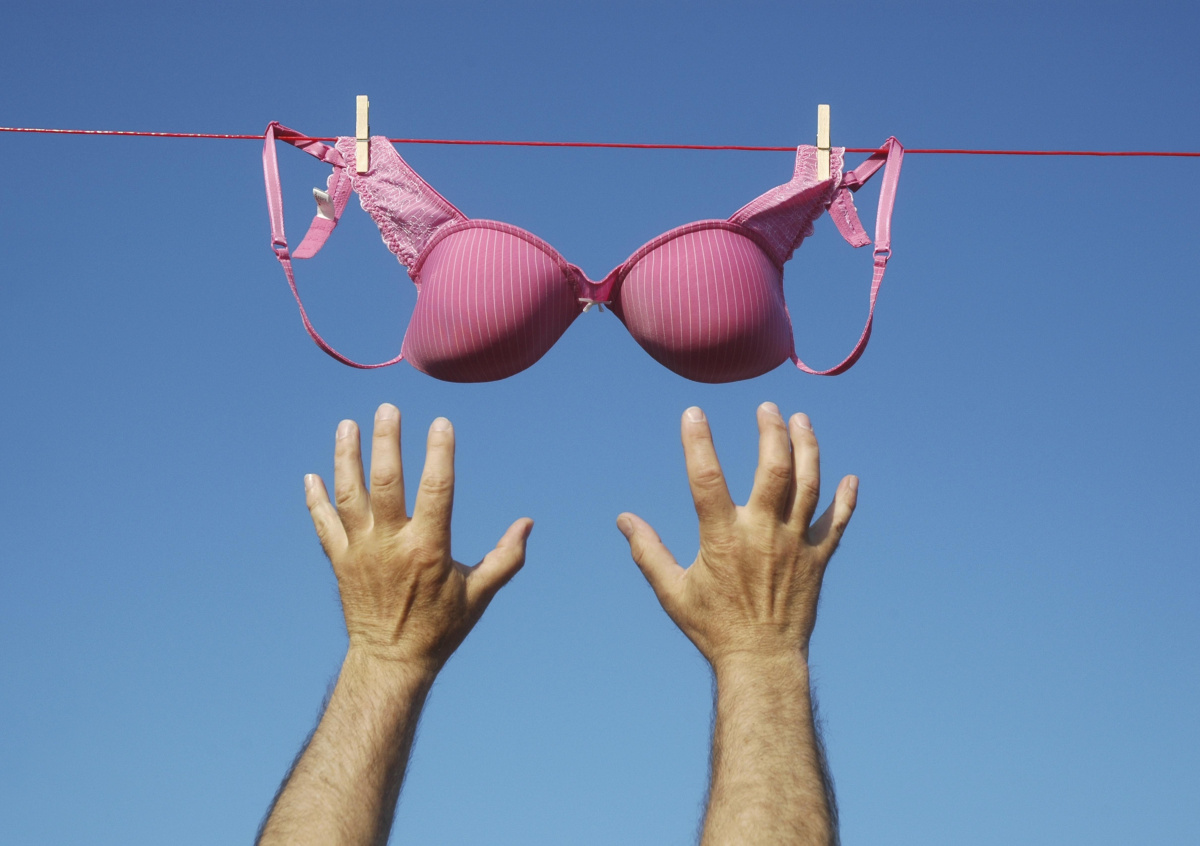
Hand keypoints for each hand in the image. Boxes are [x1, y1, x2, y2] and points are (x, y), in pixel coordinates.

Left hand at [305, 404, 532, 674]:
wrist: (391, 661)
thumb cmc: (442, 627)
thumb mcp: (480, 594)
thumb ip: (506, 557)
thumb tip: (528, 524)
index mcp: (429, 549)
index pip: (437, 490)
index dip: (440, 454)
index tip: (441, 423)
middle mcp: (391, 545)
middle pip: (385, 482)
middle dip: (386, 441)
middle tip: (388, 409)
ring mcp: (360, 552)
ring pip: (349, 495)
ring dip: (346, 458)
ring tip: (347, 425)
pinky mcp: (339, 562)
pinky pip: (323, 524)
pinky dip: (315, 499)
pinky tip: (311, 475)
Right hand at [617, 403, 855, 668]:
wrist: (761, 661)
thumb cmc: (712, 627)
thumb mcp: (672, 591)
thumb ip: (647, 551)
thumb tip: (623, 520)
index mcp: (723, 537)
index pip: (705, 477)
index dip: (697, 442)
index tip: (692, 413)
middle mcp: (762, 533)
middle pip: (774, 469)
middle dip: (772, 432)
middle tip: (768, 408)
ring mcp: (796, 544)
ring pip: (808, 485)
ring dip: (808, 448)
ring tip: (802, 420)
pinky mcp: (818, 560)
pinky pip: (837, 523)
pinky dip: (846, 499)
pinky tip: (850, 478)